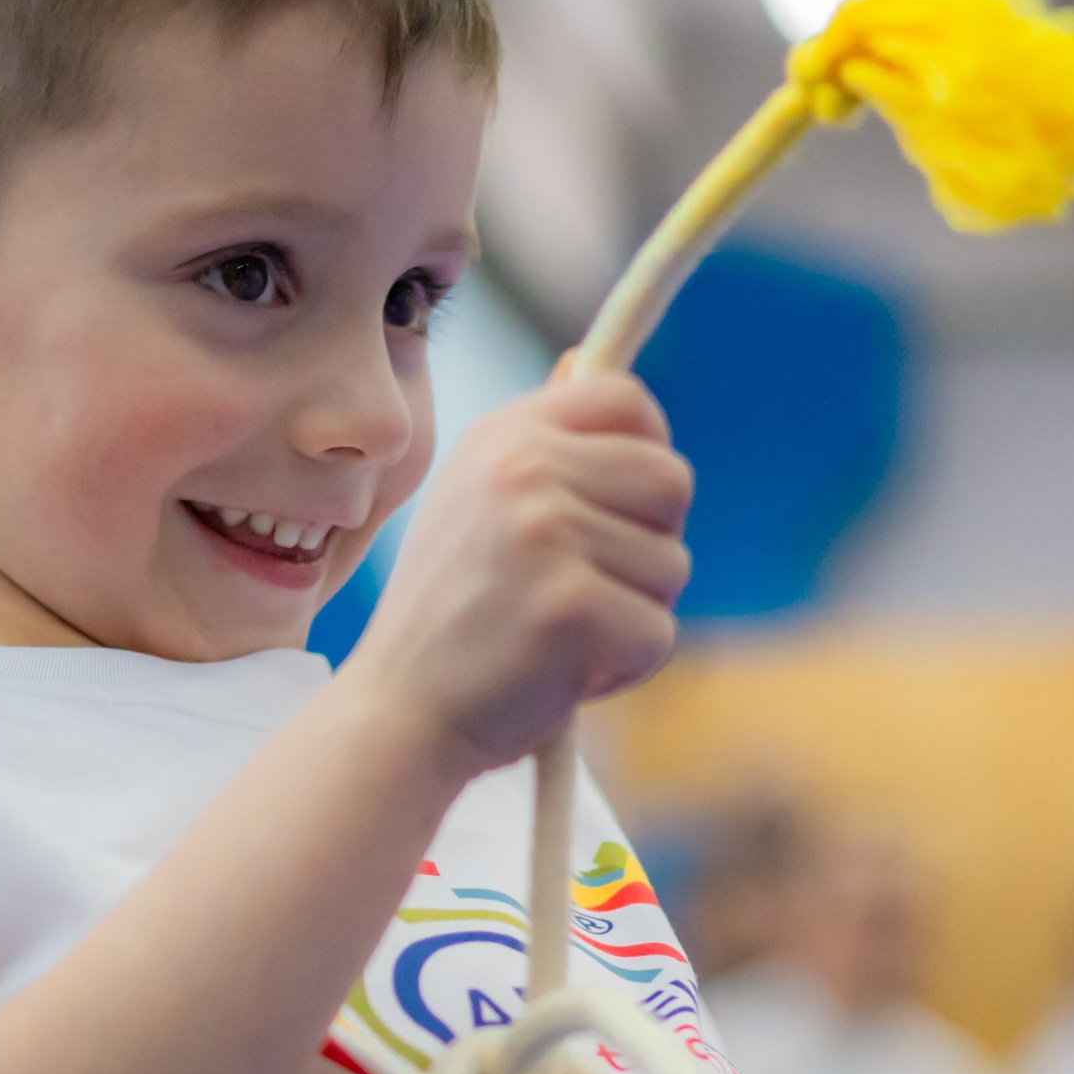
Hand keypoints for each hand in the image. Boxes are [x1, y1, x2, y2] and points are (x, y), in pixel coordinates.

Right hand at [347, 371, 691, 775]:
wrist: (401, 712)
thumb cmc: (453, 613)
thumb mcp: (479, 498)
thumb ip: (545, 439)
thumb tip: (594, 361)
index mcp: (506, 433)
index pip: (630, 402)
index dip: (646, 456)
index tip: (620, 507)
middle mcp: (525, 469)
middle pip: (672, 481)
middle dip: (648, 545)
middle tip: (581, 588)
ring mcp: (548, 535)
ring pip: (673, 566)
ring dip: (633, 613)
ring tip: (558, 633)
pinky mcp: (573, 608)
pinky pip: (658, 634)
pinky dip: (624, 668)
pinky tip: (561, 672)